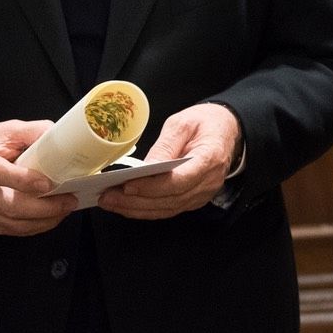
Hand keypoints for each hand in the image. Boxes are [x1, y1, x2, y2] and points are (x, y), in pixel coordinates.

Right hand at [0, 120, 75, 235]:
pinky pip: (10, 230)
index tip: (46, 183)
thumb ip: (31, 131)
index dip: (23, 180)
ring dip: (42, 220)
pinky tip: (50, 218)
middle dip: (43, 207)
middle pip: (8, 205)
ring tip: (65, 209)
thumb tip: (58, 136)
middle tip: (68, 200)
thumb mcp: (2, 130)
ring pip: (11, 222)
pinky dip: (33, 227)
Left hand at [98, 103, 240, 219]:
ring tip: (109, 201)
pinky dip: (145, 210)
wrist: (226, 129)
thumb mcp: (184, 123)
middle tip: (107, 195)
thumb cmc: (206, 122)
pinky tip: (126, 205)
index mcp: (210, 158)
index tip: (127, 185)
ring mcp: (202, 193)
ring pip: (166, 209)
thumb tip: (145, 168)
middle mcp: (209, 181)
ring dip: (135, 208)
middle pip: (169, 199)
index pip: (179, 180)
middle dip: (135, 200)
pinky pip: (168, 209)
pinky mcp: (194, 199)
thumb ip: (166, 146)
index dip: (152, 187)